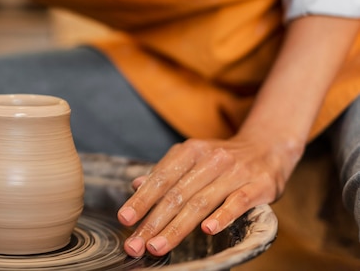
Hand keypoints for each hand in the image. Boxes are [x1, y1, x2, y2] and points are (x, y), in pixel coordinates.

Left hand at [117, 136, 298, 256]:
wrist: (268, 147)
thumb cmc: (222, 159)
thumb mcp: (192, 158)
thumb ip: (165, 172)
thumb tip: (136, 184)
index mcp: (190, 151)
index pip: (161, 178)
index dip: (142, 199)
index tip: (125, 218)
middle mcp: (211, 159)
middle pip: (177, 194)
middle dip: (154, 222)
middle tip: (136, 244)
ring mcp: (235, 171)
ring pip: (202, 202)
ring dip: (178, 227)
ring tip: (158, 246)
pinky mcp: (259, 184)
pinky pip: (238, 201)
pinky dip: (222, 216)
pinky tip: (207, 231)